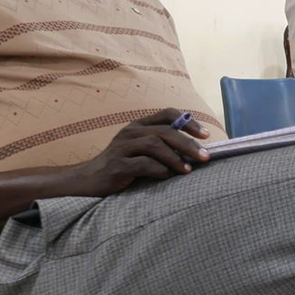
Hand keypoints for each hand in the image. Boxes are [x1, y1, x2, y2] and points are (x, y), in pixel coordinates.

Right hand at [60, 108, 210, 196]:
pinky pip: (143, 164)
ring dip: (175, 157)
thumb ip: (164, 147)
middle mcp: (130, 132)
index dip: (189, 122)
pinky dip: (159, 170)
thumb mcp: (142, 152)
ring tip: (187, 170)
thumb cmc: (122, 166)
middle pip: (165, 131)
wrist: (88, 181)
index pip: (167, 114)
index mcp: (138, 125)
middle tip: (205, 156)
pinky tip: (168, 176)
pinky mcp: (117, 166)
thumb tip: (196, 152)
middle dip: (188, 143)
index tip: (206, 135)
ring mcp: (122, 148)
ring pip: (154, 144)